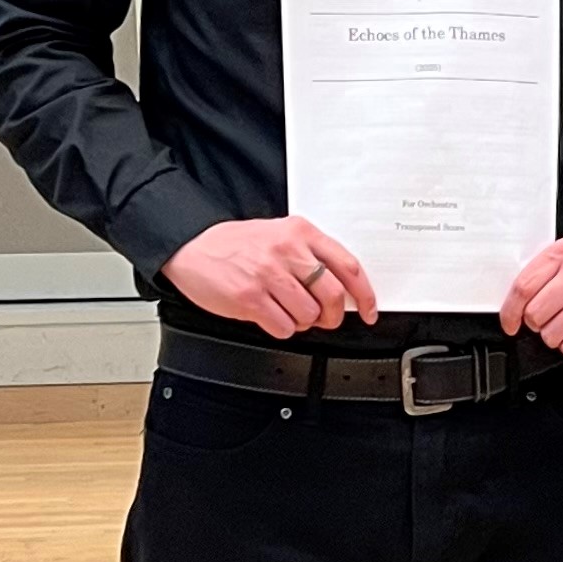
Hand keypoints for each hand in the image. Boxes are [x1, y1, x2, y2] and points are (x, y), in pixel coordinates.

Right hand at [160, 217, 376, 340]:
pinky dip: (282, 329)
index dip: (365, 295)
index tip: (369, 310)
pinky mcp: (250, 298)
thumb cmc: (236, 244)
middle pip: (333, 295)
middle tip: (325, 319)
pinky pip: (283, 327)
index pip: (348, 266)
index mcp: (300, 232)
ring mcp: (268, 275)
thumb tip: (341, 287)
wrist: (192, 247)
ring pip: (309, 315)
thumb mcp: (278, 234)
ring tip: (289, 313)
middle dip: (334, 316)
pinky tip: (271, 317)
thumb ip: (309, 255)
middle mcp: (287, 251)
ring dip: (304, 323)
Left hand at [500, 237, 562, 361]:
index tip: (510, 322)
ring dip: (555, 337)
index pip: (523, 287)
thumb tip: (507, 308)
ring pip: (551, 333)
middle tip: (549, 319)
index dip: (510, 311)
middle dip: (536, 323)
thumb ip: (532, 282)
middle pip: (535, 312)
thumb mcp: (555, 274)